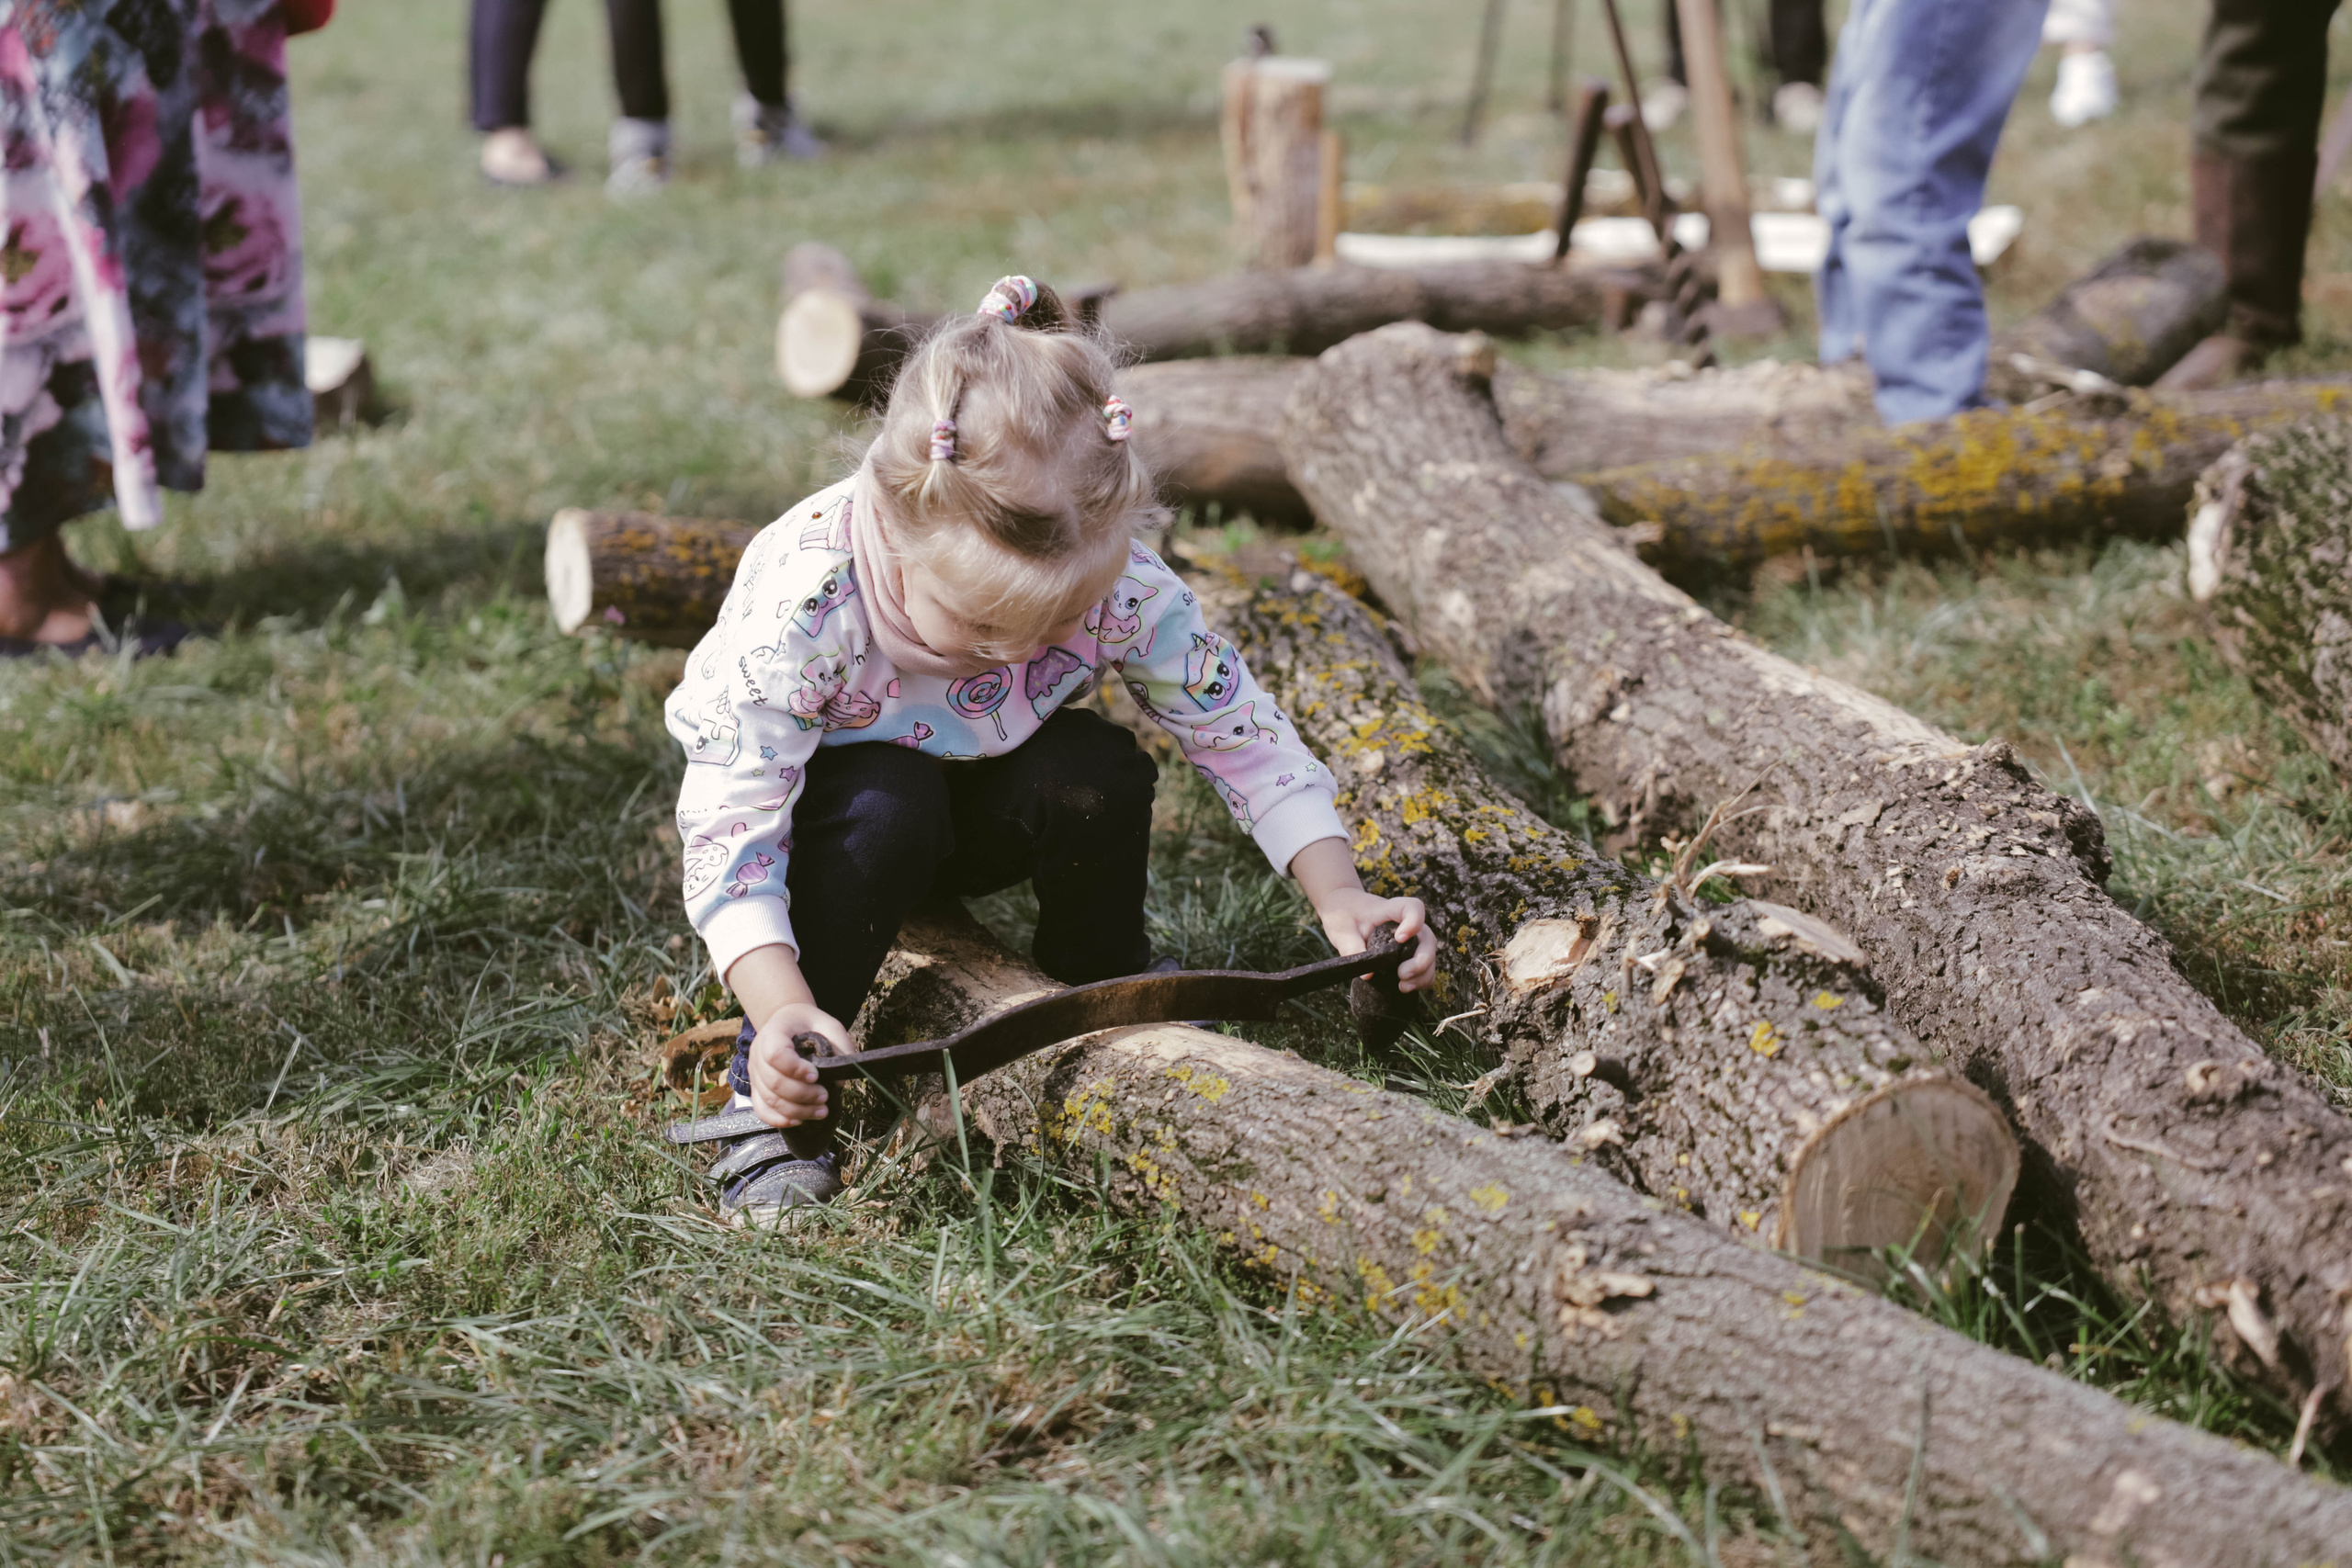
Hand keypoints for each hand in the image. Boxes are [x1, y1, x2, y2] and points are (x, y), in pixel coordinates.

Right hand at [747, 999, 854, 1129]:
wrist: (786, 1022)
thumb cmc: (808, 1024)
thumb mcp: (829, 1025)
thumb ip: (840, 1046)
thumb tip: (840, 1082)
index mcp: (773, 1033)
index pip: (775, 1054)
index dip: (795, 1068)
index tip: (816, 1075)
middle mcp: (757, 1054)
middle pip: (773, 1082)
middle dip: (802, 1094)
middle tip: (824, 1097)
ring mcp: (755, 1073)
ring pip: (769, 1099)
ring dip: (796, 1111)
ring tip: (821, 1111)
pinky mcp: (756, 1089)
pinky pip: (761, 1109)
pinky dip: (778, 1119)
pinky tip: (799, 1121)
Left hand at [1314, 885, 1438, 991]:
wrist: (1342, 911)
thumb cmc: (1343, 915)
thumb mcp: (1341, 930)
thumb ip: (1352, 948)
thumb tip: (1368, 976)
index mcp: (1390, 910)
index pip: (1413, 908)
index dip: (1414, 922)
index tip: (1400, 938)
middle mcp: (1406, 923)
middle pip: (1427, 938)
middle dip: (1421, 960)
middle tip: (1402, 975)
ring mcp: (1410, 939)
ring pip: (1429, 954)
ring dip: (1423, 973)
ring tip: (1403, 987)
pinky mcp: (1408, 953)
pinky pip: (1425, 967)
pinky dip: (1422, 979)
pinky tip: (1407, 988)